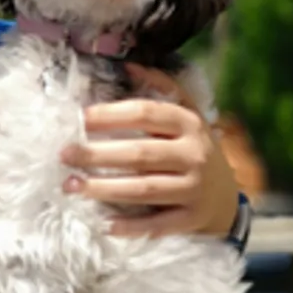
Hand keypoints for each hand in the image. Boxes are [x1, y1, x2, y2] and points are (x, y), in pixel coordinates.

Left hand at [59, 63, 238, 240]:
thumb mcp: (187, 116)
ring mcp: (195, 188)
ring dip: (104, 189)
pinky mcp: (192, 218)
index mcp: (189, 124)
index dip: (111, 114)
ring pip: (144, 189)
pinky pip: (157, 224)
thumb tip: (129, 66)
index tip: (80, 118)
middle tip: (65, 154)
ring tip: (71, 186)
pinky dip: (131, 226)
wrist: (226, 198)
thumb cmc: (194, 150)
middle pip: (140, 153)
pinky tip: (104, 224)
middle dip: (98, 154)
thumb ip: (162, 88)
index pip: (146, 113)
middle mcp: (195, 154)